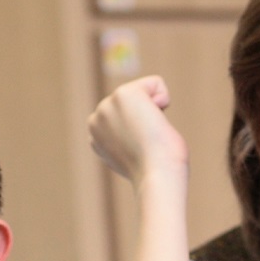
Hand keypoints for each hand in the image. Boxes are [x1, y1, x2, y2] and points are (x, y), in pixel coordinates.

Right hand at [88, 76, 188, 191]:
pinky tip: (155, 121)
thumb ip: (127, 140)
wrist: (156, 177)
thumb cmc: (155, 172)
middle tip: (146, 142)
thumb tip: (134, 131)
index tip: (140, 151)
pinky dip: (163, 99)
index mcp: (96, 135)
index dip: (143, 131)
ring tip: (149, 133)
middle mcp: (96, 119)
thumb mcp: (134, 155)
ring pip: (144, 91)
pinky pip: (156, 83)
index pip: (129, 116)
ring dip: (154, 111)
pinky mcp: (123, 94)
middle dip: (147, 118)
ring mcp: (106, 105)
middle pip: (136, 102)